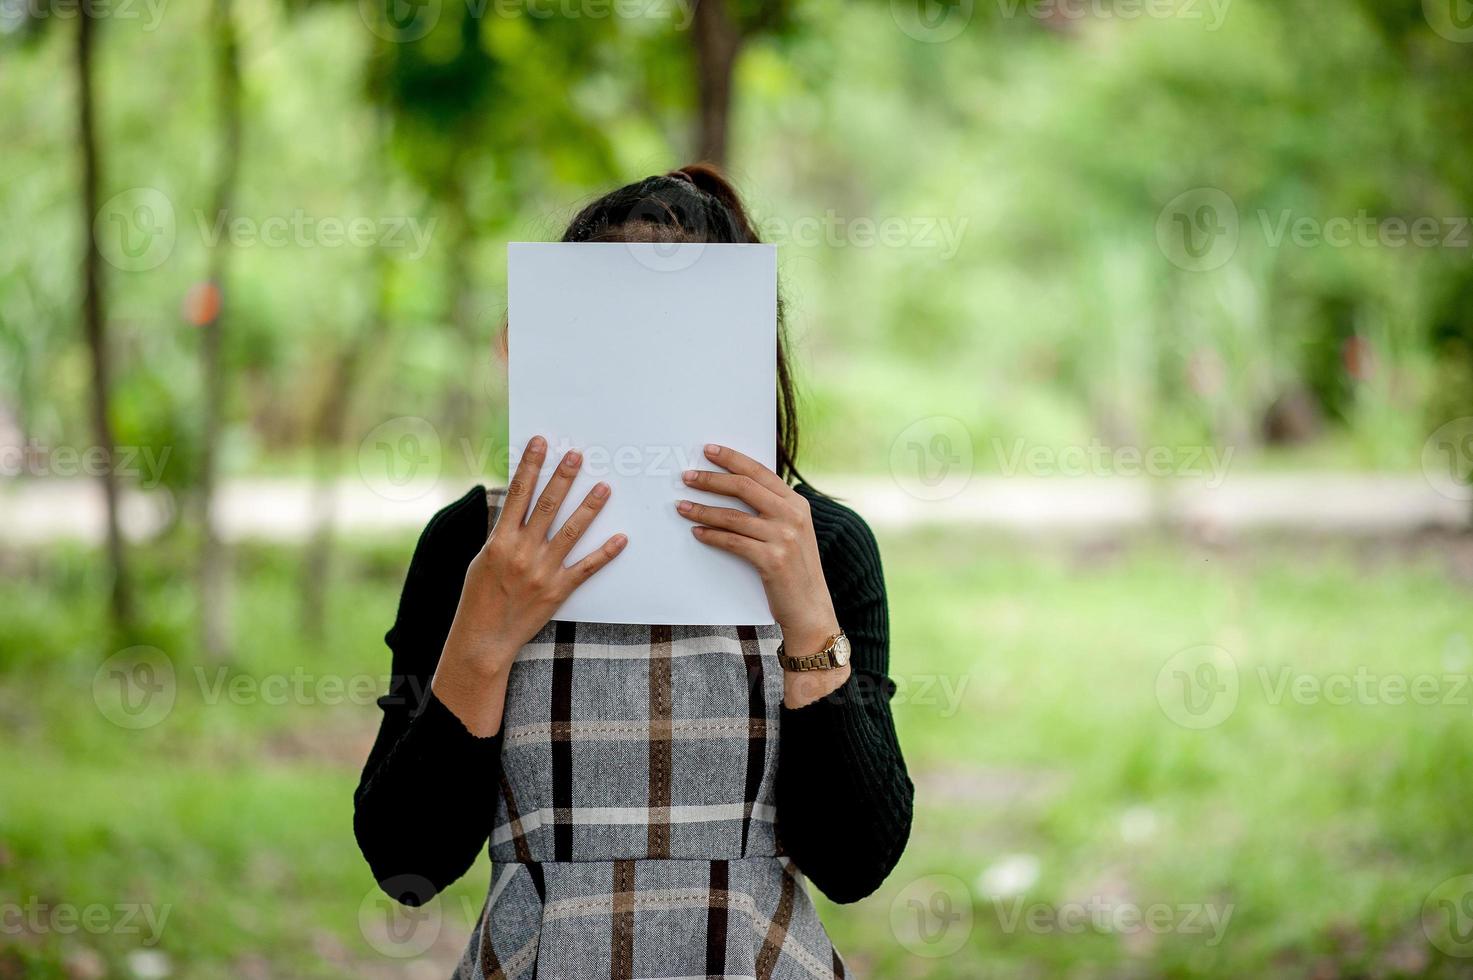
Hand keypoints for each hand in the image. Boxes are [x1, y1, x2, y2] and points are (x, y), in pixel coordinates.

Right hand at [432, 435, 627, 735]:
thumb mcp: (481, 559)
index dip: (529, 465)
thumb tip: (514, 505)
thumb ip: (501, 533)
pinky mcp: (558, 591)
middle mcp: (522, 552)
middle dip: (562, 477)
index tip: (540, 443)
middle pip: (547, 506)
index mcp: (499, 541)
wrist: (483, 639)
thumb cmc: (478, 598)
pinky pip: (587, 568)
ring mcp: (542, 571)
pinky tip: (622, 538)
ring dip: (589, 507)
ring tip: (604, 486)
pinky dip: (605, 553)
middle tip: (577, 455)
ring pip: (571, 531)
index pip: (517, 494)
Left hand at [676, 444, 849, 706]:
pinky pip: (733, 542)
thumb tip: (737, 489)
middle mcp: (793, 516)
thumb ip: (774, 510)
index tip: (709, 450)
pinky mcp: (772, 560)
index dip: (733, 459)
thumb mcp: (793, 533)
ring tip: (682, 506)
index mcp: (798, 504)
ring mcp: (784, 537)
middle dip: (712, 479)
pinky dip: (711, 535)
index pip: (760, 472)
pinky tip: (697, 532)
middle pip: (744, 487)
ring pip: (733, 515)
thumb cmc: (796, 572)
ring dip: (703, 509)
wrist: (811, 611)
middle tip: (687, 476)